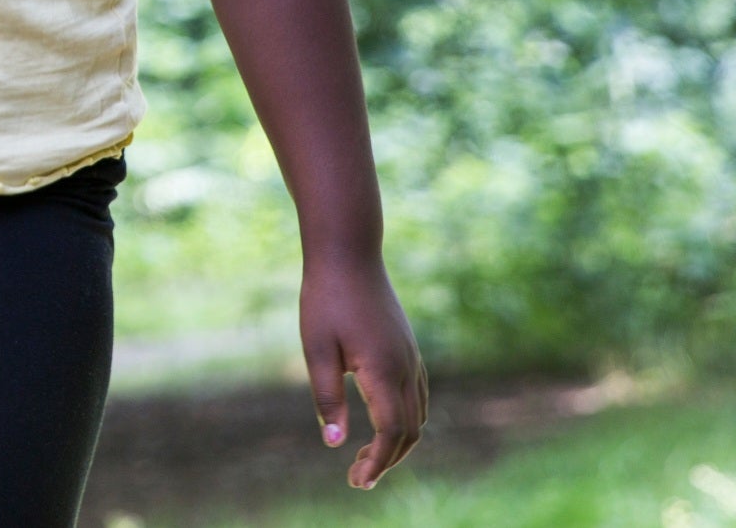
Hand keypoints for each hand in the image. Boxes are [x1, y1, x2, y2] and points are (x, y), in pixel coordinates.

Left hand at [300, 251, 425, 488]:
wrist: (348, 253)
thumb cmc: (326, 298)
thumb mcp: (317, 349)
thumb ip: (327, 396)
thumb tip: (333, 443)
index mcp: (383, 370)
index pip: (391, 432)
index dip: (378, 462)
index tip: (358, 481)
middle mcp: (405, 367)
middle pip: (409, 430)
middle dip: (387, 460)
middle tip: (358, 478)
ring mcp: (411, 356)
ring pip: (417, 414)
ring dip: (398, 442)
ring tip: (367, 457)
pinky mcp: (408, 347)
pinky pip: (417, 394)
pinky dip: (405, 419)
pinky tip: (383, 422)